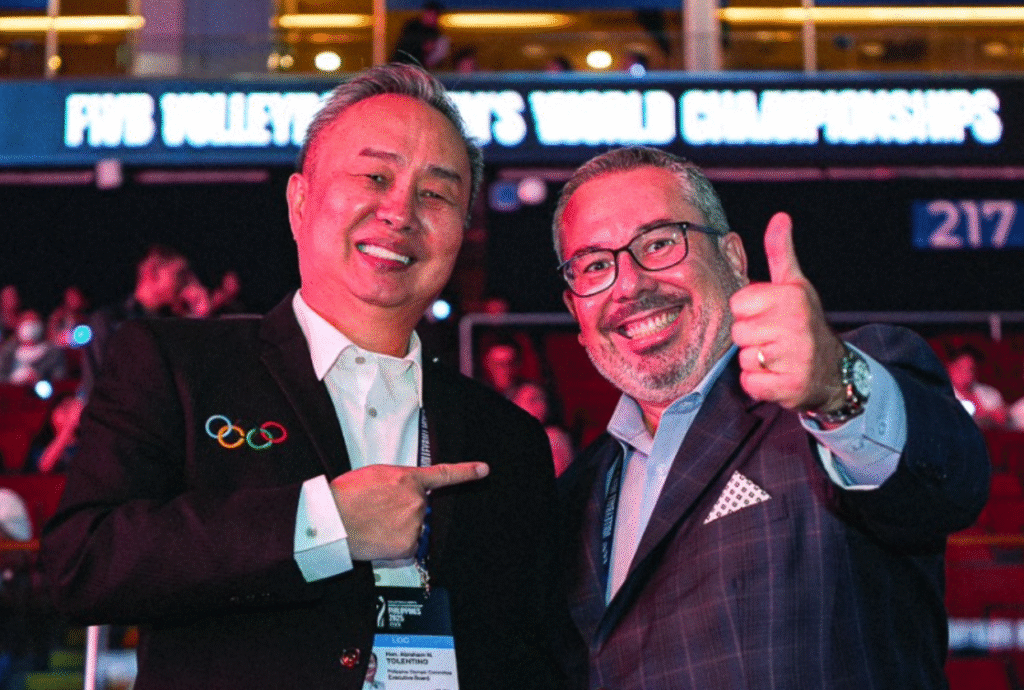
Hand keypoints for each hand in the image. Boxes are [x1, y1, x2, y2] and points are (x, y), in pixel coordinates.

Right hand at [328, 462, 488, 560]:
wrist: (333, 520)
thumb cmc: (346, 496)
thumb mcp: (374, 475)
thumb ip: (397, 481)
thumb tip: (403, 491)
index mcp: (409, 480)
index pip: (444, 475)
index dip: (466, 472)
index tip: (483, 470)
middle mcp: (416, 502)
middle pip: (419, 510)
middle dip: (403, 512)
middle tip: (378, 512)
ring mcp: (414, 525)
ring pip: (412, 530)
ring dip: (397, 529)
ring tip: (373, 524)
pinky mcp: (407, 546)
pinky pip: (406, 548)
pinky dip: (394, 547)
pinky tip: (378, 538)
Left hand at [729, 212, 845, 411]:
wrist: (834, 372)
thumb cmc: (805, 323)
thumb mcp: (795, 285)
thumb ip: (781, 253)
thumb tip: (780, 217)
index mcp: (792, 297)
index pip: (738, 303)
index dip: (749, 312)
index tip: (770, 316)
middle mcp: (796, 325)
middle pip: (738, 332)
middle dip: (752, 338)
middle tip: (775, 339)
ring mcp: (796, 357)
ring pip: (743, 358)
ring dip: (756, 362)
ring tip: (778, 358)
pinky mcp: (791, 387)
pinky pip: (751, 384)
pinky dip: (760, 384)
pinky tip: (778, 377)